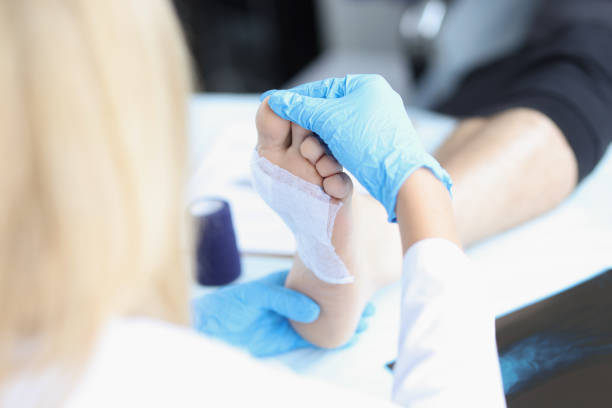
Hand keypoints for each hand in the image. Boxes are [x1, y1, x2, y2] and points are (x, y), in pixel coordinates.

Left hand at [192, 270, 375, 356]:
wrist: (210, 330)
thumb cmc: (228, 305)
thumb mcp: (254, 296)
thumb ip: (282, 300)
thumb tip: (313, 311)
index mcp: (285, 283)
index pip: (316, 279)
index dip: (336, 280)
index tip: (356, 280)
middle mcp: (292, 301)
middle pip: (326, 300)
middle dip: (347, 302)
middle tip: (370, 304)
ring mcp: (291, 320)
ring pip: (324, 321)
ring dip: (344, 322)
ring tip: (367, 322)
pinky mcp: (287, 339)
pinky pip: (314, 339)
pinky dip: (331, 339)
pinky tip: (347, 338)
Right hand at [262, 75, 451, 221]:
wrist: (399, 178)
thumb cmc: (367, 143)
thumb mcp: (328, 121)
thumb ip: (300, 108)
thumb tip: (276, 100)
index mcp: (367, 85)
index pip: (323, 88)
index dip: (298, 99)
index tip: (277, 107)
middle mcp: (377, 99)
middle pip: (330, 108)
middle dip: (311, 124)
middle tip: (292, 134)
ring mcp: (380, 121)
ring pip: (339, 127)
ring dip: (322, 139)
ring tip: (311, 152)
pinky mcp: (380, 142)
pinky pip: (351, 140)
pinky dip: (337, 148)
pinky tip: (328, 158)